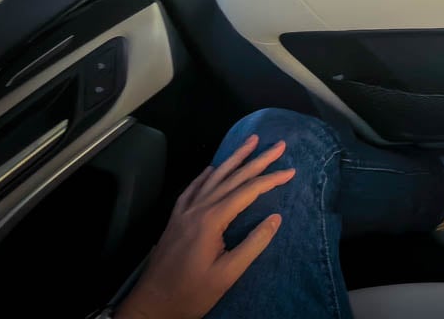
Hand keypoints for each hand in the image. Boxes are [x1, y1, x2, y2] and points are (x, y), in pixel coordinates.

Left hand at [115, 134, 295, 318]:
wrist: (151, 306)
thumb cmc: (191, 293)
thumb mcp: (227, 274)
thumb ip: (253, 244)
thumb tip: (275, 218)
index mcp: (211, 220)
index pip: (248, 191)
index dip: (271, 179)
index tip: (292, 171)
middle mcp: (197, 209)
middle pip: (232, 177)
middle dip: (258, 159)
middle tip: (279, 145)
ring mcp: (184, 212)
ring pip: (213, 177)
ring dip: (234, 158)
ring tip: (251, 142)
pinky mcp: (175, 220)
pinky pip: (192, 189)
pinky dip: (206, 175)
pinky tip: (212, 169)